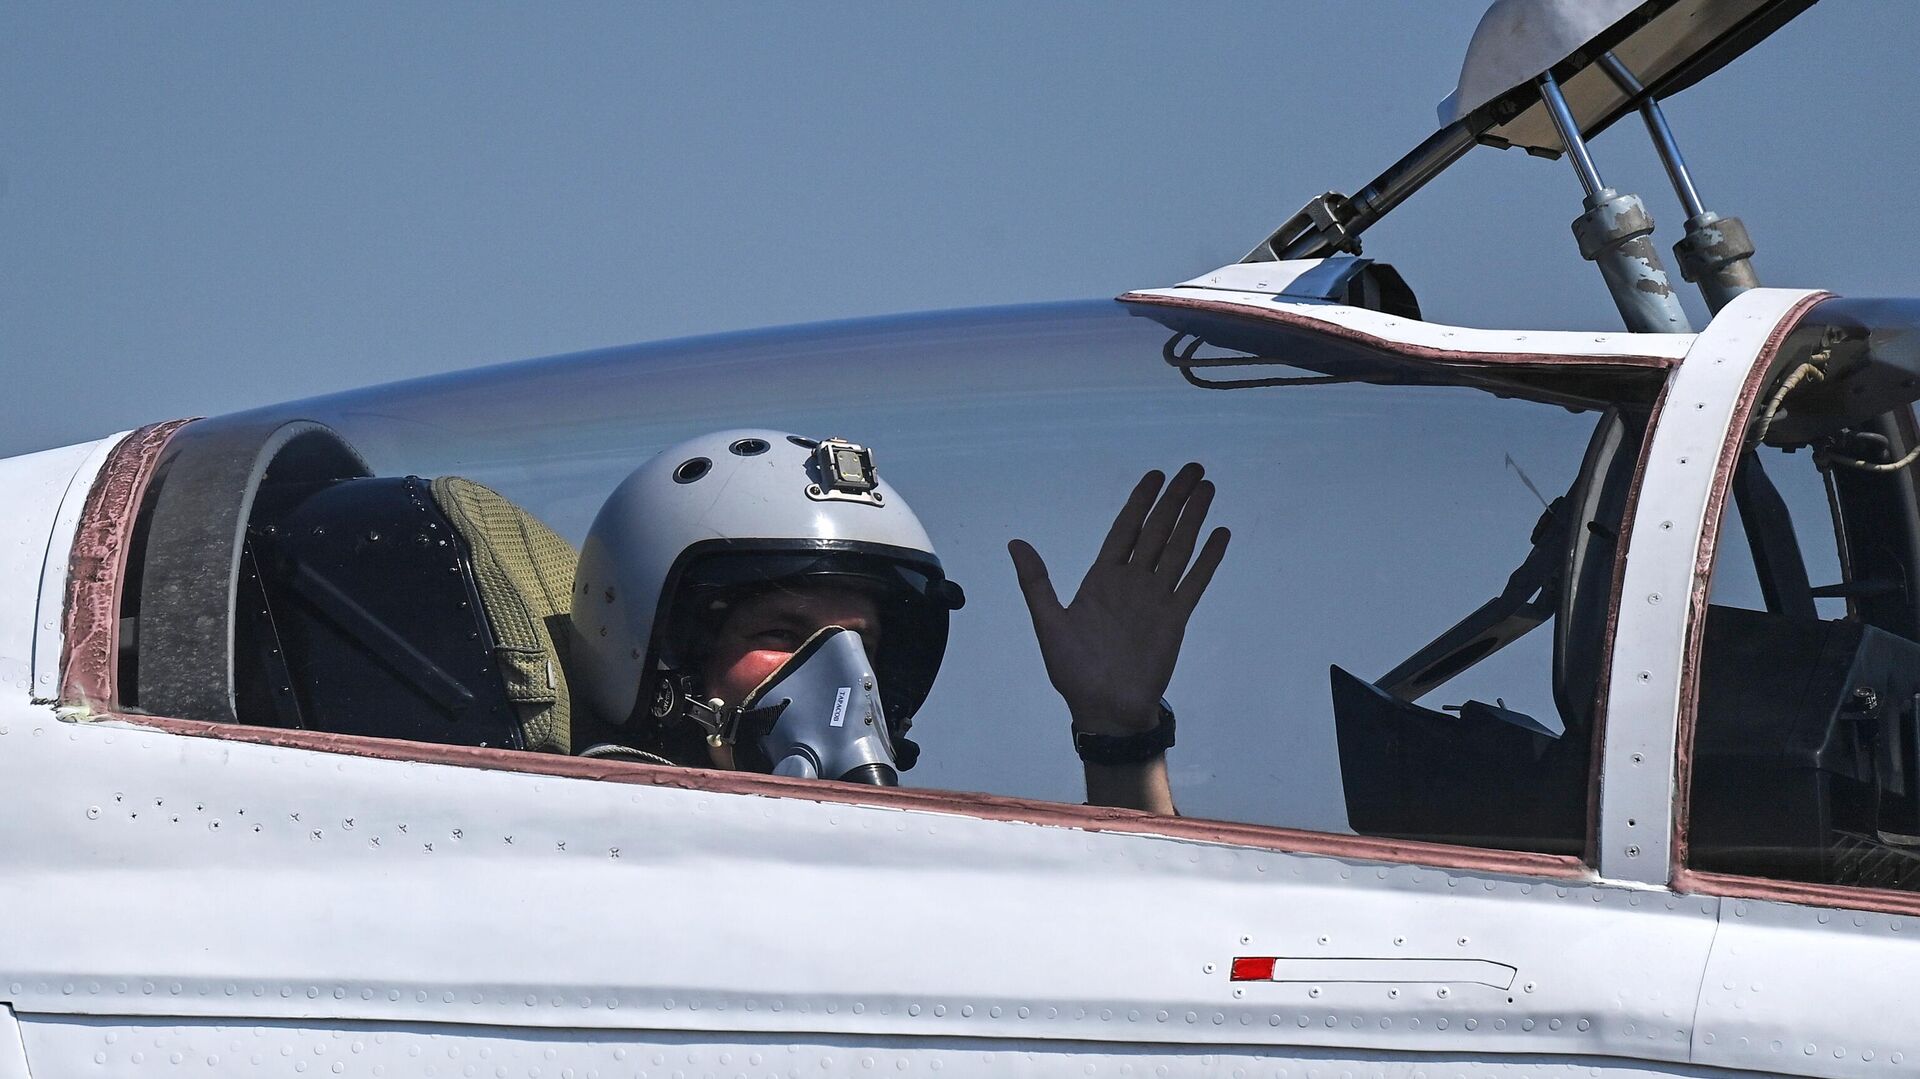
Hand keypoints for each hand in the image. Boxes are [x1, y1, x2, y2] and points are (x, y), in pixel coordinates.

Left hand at [1008, 463, 1230, 735]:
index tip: (1155, 475)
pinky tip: (1219, 534)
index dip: (1140, 501)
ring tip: (1208, 489)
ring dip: (1193, 518)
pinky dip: (1207, 558)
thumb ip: (1036, 582)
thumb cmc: (1073, 671)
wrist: (1104, 709)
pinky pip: (1194, 582)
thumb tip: (1015, 542)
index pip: (1125, 529)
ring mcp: (1155, 599)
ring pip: (1178, 548)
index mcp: (1102, 579)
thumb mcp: (1049, 623)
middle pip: (1157, 530)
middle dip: (1174, 499)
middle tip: (1193, 468)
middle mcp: (1132, 583)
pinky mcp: (1175, 618)